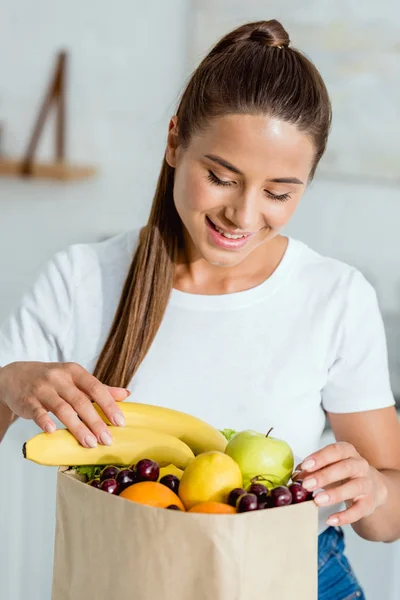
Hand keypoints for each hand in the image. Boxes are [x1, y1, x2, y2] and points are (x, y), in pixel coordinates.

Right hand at [0, 362, 128, 447]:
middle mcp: (60, 378)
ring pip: (62, 409)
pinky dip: (45, 421)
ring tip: (90, 443)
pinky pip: (38, 412)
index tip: (120, 422)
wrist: (16, 376)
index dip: (108, 405)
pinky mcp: (28, 400)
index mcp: (75, 372)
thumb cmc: (52, 380)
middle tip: (107, 439)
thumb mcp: (75, 378)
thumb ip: (99, 388)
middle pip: (81, 401)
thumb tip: (126, 395)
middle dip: (96, 422)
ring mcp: (43, 389)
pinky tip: (53, 432)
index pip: (96, 388)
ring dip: (77, 427)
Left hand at [294, 442, 387, 526]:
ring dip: (334, 494)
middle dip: (324, 476)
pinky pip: (359, 510)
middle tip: (307, 484)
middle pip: (344, 468)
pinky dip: (344, 516)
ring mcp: (367, 484)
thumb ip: (312, 469)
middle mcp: (360, 465)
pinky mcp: (369, 503)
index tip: (305, 466)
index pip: (335, 450)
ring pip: (354, 487)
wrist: (373, 488)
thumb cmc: (344, 474)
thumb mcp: (329, 466)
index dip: (320, 457)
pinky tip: (330, 520)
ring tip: (317, 501)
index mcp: (347, 451)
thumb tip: (296, 475)